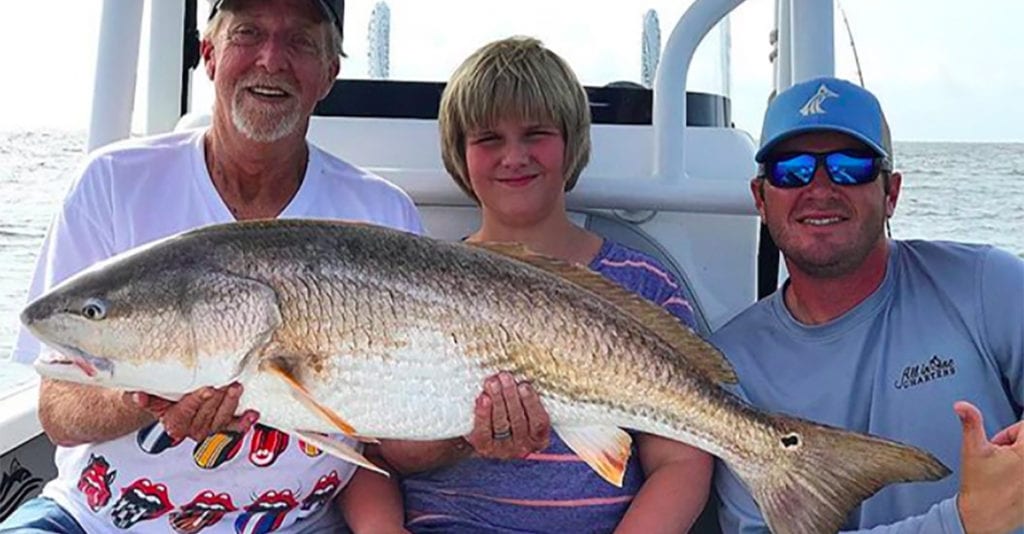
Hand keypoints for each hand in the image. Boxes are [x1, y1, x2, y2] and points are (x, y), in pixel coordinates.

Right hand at [125, 383, 258, 441]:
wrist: (167, 401)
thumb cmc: (159, 396)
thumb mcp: (148, 395)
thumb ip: (144, 397)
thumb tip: (137, 396)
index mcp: (172, 423)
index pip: (185, 413)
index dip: (196, 402)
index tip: (206, 389)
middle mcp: (191, 430)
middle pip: (206, 415)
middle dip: (218, 399)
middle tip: (226, 382)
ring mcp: (208, 428)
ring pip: (222, 420)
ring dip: (230, 404)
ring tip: (236, 388)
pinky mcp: (222, 426)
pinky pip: (234, 427)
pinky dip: (244, 422)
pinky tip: (253, 414)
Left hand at [464, 372, 550, 458]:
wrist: (486, 433)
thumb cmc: (510, 414)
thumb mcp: (525, 409)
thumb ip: (526, 397)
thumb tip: (524, 374)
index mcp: (539, 438)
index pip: (539, 422)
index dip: (532, 403)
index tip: (524, 385)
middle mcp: (523, 447)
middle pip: (518, 421)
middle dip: (511, 396)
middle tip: (505, 377)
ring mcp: (503, 450)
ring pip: (502, 424)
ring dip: (497, 400)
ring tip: (493, 382)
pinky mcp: (485, 448)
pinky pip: (484, 431)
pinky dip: (483, 414)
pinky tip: (483, 398)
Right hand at [954, 401, 1023, 533]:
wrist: (984, 516)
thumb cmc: (980, 487)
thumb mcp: (973, 448)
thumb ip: (971, 422)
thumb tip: (962, 406)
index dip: (1007, 434)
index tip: (997, 446)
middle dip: (1013, 447)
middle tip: (999, 459)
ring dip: (1017, 461)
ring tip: (1004, 472)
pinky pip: (1023, 475)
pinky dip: (1019, 475)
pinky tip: (1009, 484)